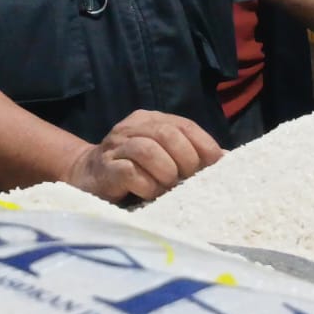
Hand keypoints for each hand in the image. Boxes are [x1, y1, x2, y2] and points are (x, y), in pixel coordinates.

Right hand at [64, 110, 222, 204]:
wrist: (86, 175)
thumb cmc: (134, 168)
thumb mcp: (163, 155)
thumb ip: (190, 154)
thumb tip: (227, 159)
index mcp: (149, 120)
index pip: (184, 125)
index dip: (204, 145)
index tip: (215, 166)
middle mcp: (131, 127)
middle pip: (166, 134)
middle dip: (185, 160)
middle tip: (187, 179)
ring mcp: (115, 147)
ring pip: (147, 150)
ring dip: (165, 172)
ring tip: (168, 187)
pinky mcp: (105, 169)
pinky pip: (130, 172)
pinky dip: (147, 185)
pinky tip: (150, 193)